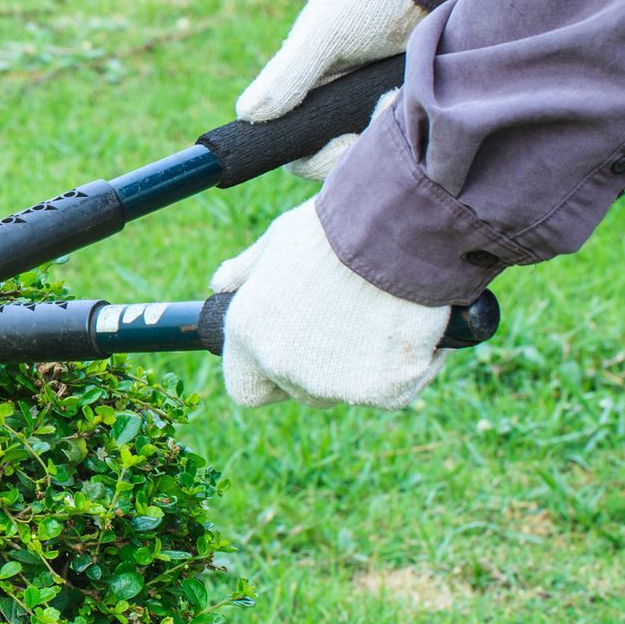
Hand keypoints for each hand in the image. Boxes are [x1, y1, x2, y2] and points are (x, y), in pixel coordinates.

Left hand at [213, 198, 449, 408]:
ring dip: (358, 366)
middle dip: (317, 365)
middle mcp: (283, 367)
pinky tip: (405, 324)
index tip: (288, 352)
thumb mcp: (274, 241)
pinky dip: (403, 365)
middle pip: (301, 389)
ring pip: (346, 390)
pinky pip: (393, 388)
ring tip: (376, 315)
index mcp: (248, 335)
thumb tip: (218, 284)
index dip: (265, 375)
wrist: (391, 232)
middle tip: (343, 320)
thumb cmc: (330, 231)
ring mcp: (335, 385)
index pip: (246, 389)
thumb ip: (244, 271)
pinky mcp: (385, 392)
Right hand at [240, 0, 425, 179]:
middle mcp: (337, 110)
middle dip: (364, 141)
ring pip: (377, 148)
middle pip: (343, 159)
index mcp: (306, 98)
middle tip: (384, 104)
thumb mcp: (323, 36)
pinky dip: (411, 117)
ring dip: (389, 127)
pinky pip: (410, 132)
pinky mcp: (409, 103)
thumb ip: (287, 75)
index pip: (302, 157)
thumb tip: (248, 115)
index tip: (344, 140)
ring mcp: (373, 108)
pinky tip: (415, 90)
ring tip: (401, 90)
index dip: (320, 160)